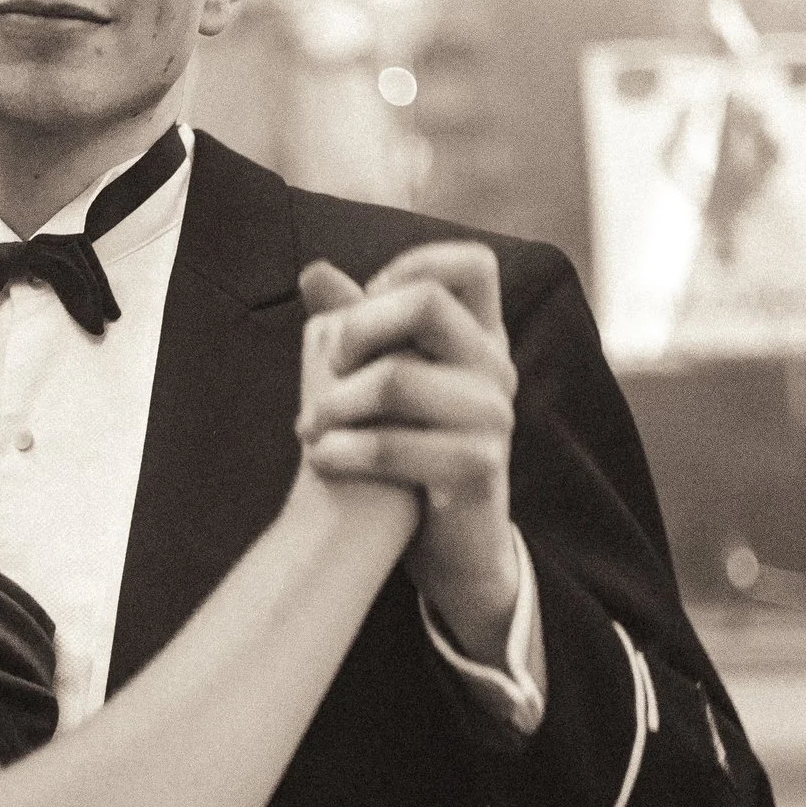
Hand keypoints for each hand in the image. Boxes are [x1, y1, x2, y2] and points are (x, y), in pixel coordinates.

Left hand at [295, 244, 519, 660]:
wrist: (448, 543)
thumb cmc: (409, 450)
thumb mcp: (386, 380)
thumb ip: (357, 324)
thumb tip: (313, 270)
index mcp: (481, 337)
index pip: (469, 263)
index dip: (407, 269)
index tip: (364, 310)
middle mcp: (497, 368)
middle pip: (426, 301)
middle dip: (357, 328)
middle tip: (328, 366)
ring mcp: (494, 418)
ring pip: (396, 378)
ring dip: (334, 402)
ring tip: (309, 427)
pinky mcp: (478, 469)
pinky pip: (394, 445)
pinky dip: (343, 451)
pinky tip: (321, 460)